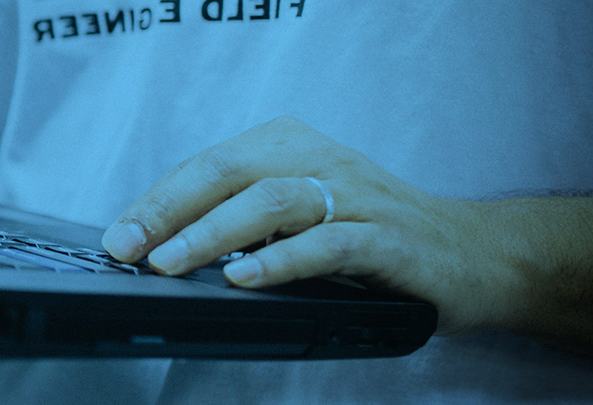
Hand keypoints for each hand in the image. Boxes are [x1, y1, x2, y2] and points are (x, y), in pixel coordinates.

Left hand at [99, 116, 528, 334]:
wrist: (474, 254)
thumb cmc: (373, 231)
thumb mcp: (298, 212)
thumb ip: (239, 219)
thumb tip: (160, 243)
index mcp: (290, 147)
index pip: (207, 166)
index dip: (157, 201)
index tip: (117, 236)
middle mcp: (320, 162)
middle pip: (230, 173)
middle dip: (170, 210)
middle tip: (130, 246)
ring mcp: (357, 198)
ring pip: (272, 203)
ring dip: (213, 234)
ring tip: (172, 262)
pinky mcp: (388, 240)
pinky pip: (327, 244)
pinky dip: (280, 261)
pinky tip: (245, 279)